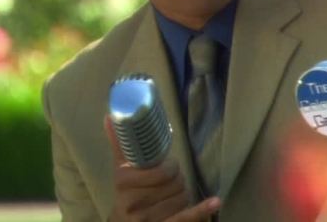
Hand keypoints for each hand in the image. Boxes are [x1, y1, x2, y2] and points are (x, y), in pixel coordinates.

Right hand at [105, 116, 220, 220]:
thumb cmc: (127, 195)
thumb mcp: (122, 171)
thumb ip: (121, 145)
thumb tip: (111, 116)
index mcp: (124, 183)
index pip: (163, 171)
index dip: (170, 168)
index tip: (168, 168)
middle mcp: (134, 204)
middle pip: (176, 184)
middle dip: (177, 181)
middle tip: (170, 182)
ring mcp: (148, 219)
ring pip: (183, 198)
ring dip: (183, 195)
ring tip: (171, 196)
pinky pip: (185, 217)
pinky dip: (202, 210)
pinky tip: (215, 201)